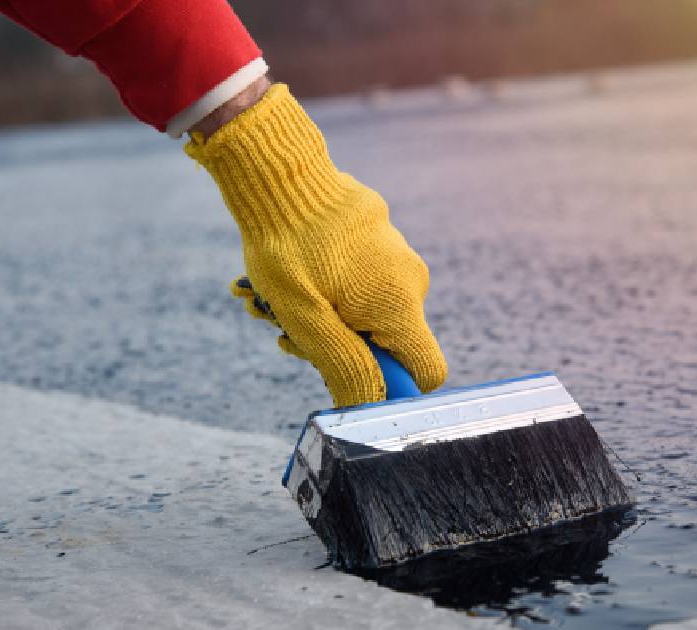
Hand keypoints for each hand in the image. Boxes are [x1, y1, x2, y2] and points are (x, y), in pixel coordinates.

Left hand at [186, 84, 446, 406]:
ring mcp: (396, 252)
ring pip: (364, 306)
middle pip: (383, 340)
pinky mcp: (378, 231)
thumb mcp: (306, 319)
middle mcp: (410, 279)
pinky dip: (324, 282)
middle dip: (334, 343)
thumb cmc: (287, 249)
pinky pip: (359, 275)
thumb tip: (370, 407)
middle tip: (283, 329)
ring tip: (270, 296)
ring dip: (320, 312)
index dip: (391, 385)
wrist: (278, 171)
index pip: (427, 372)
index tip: (346, 371)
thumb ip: (344, 366)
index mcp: (400, 305)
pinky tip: (285, 269)